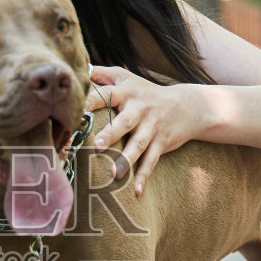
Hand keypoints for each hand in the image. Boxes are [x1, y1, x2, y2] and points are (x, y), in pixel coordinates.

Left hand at [84, 65, 208, 194]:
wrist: (187, 105)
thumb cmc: (146, 92)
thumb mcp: (127, 77)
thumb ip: (101, 73)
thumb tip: (77, 68)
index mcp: (126, 92)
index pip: (105, 94)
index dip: (89, 102)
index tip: (73, 112)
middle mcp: (139, 109)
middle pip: (124, 122)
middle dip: (110, 133)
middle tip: (95, 145)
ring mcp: (152, 127)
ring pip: (138, 145)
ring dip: (127, 160)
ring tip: (113, 174)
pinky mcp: (162, 142)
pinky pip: (152, 161)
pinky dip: (144, 176)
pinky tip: (136, 192)